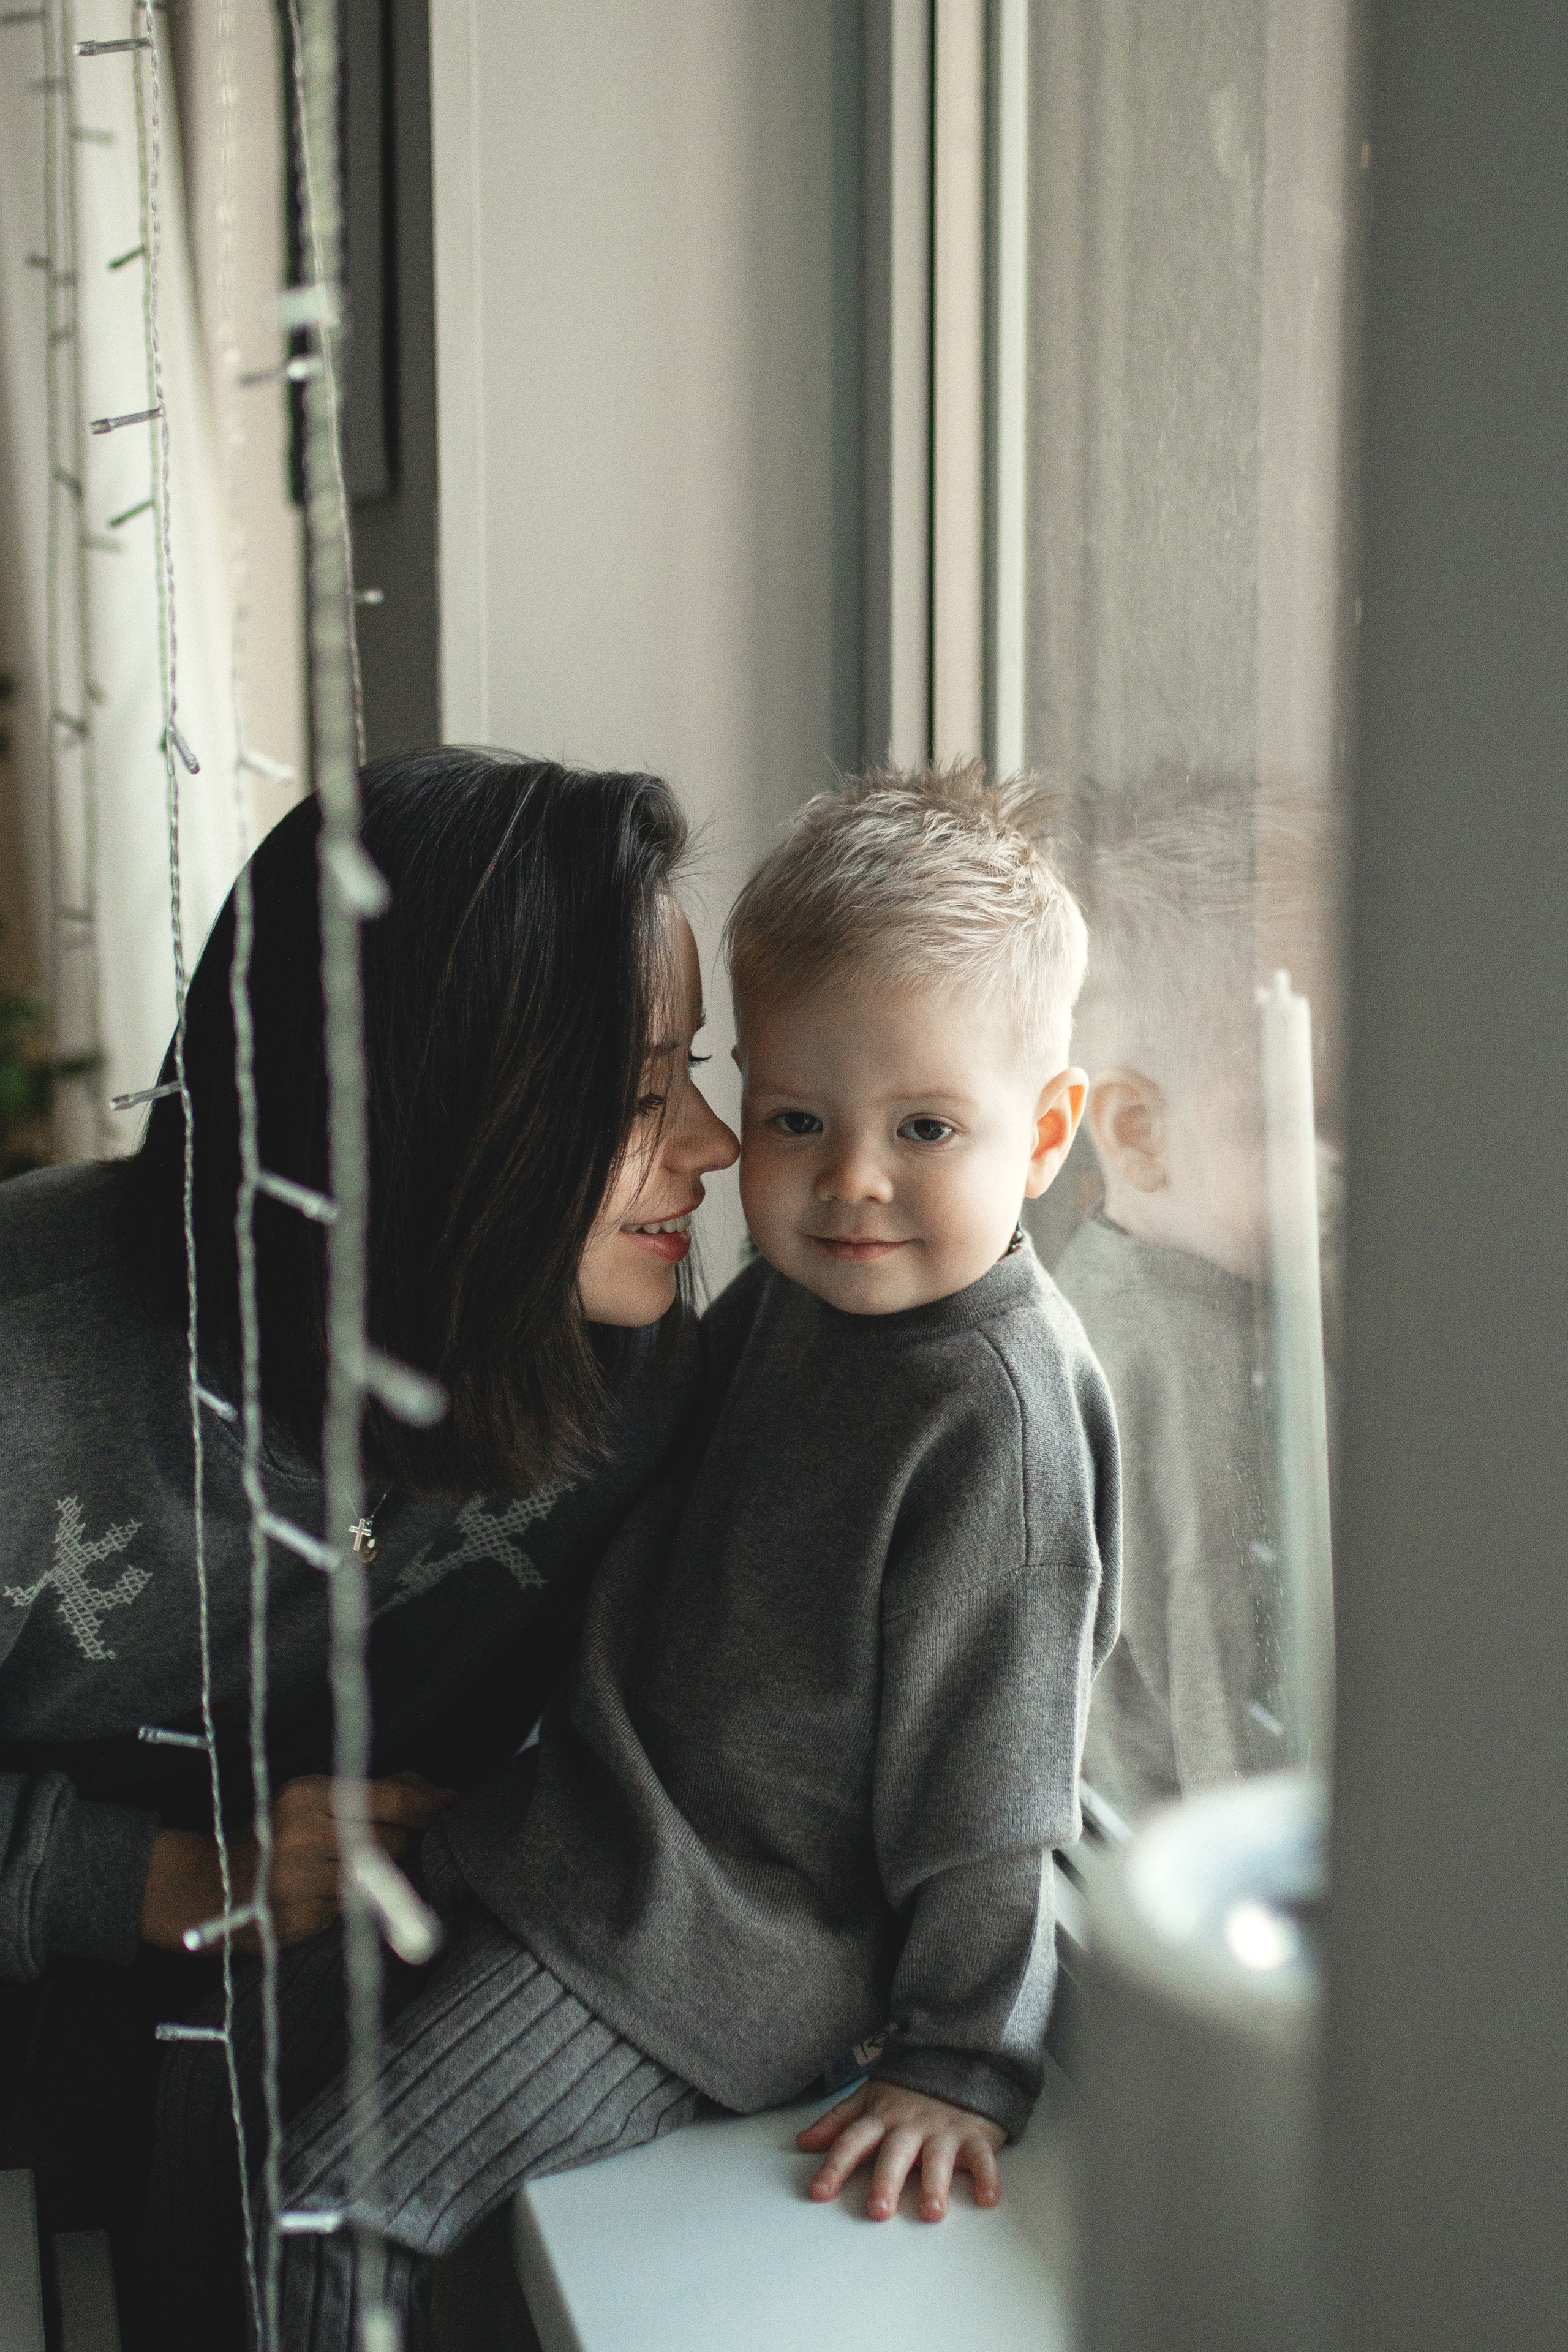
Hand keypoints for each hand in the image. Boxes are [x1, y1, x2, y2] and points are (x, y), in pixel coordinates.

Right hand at [260, 1772, 455, 1945]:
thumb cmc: (275, 1835)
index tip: (449, 1807)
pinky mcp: (299, 1919)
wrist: (209, 1885)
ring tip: (349, 1870)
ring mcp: (299, 1881)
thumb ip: (379, 1791)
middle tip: (380, 1846)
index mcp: (307, 1796)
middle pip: (391, 1842)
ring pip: (377, 1880)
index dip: (427, 1807)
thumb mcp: (313, 1799)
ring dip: (379, 1878)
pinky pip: (353, 1912)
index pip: (390, 1800)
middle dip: (399, 1844)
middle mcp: (302, 1835)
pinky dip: (352, 1906)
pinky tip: (325, 1896)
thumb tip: (446, 1794)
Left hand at [797, 2081, 1004, 2221]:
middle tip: (877, 2210)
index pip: (853, 2141)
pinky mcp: (975, 2134)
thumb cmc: (908, 2090)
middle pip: (895, 2152)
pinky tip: (987, 2197)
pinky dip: (988, 2175)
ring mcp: (944, 2129)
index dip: (835, 2166)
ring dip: (935, 2184)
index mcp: (882, 2117)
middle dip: (886, 2180)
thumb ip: (838, 2123)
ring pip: (938, 2157)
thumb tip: (803, 2142)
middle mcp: (911, 2124)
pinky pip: (982, 2155)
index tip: (818, 2193)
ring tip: (931, 2211)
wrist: (957, 2057)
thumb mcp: (869, 2099)